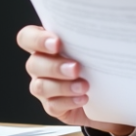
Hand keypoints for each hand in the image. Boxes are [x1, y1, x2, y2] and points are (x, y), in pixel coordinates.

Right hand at [16, 25, 133, 135]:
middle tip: (76, 68)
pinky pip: (53, 105)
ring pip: (41, 86)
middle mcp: (40, 64)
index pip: (27, 37)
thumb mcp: (93, 47)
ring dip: (62, 86)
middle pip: (33, 64)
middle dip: (55, 66)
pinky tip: (84, 98)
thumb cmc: (97, 61)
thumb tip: (103, 30)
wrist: (108, 91)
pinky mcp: (52, 105)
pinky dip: (69, 101)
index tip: (57, 43)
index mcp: (46, 44)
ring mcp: (43, 86)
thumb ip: (87, 38)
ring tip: (84, 85)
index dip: (37, 40)